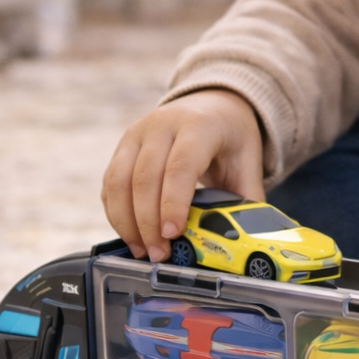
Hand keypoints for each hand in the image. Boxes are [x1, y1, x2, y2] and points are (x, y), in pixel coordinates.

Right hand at [101, 89, 263, 261]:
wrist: (212, 105)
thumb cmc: (230, 138)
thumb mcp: (248, 163)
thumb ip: (246, 201)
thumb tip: (242, 242)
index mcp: (198, 125)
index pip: (180, 166)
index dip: (173, 202)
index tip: (173, 234)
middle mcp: (162, 125)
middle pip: (144, 177)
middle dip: (148, 222)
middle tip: (159, 254)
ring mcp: (137, 134)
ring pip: (118, 181)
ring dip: (126, 221)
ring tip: (143, 250)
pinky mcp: (122, 147)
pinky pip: (110, 184)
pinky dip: (116, 213)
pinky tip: (131, 235)